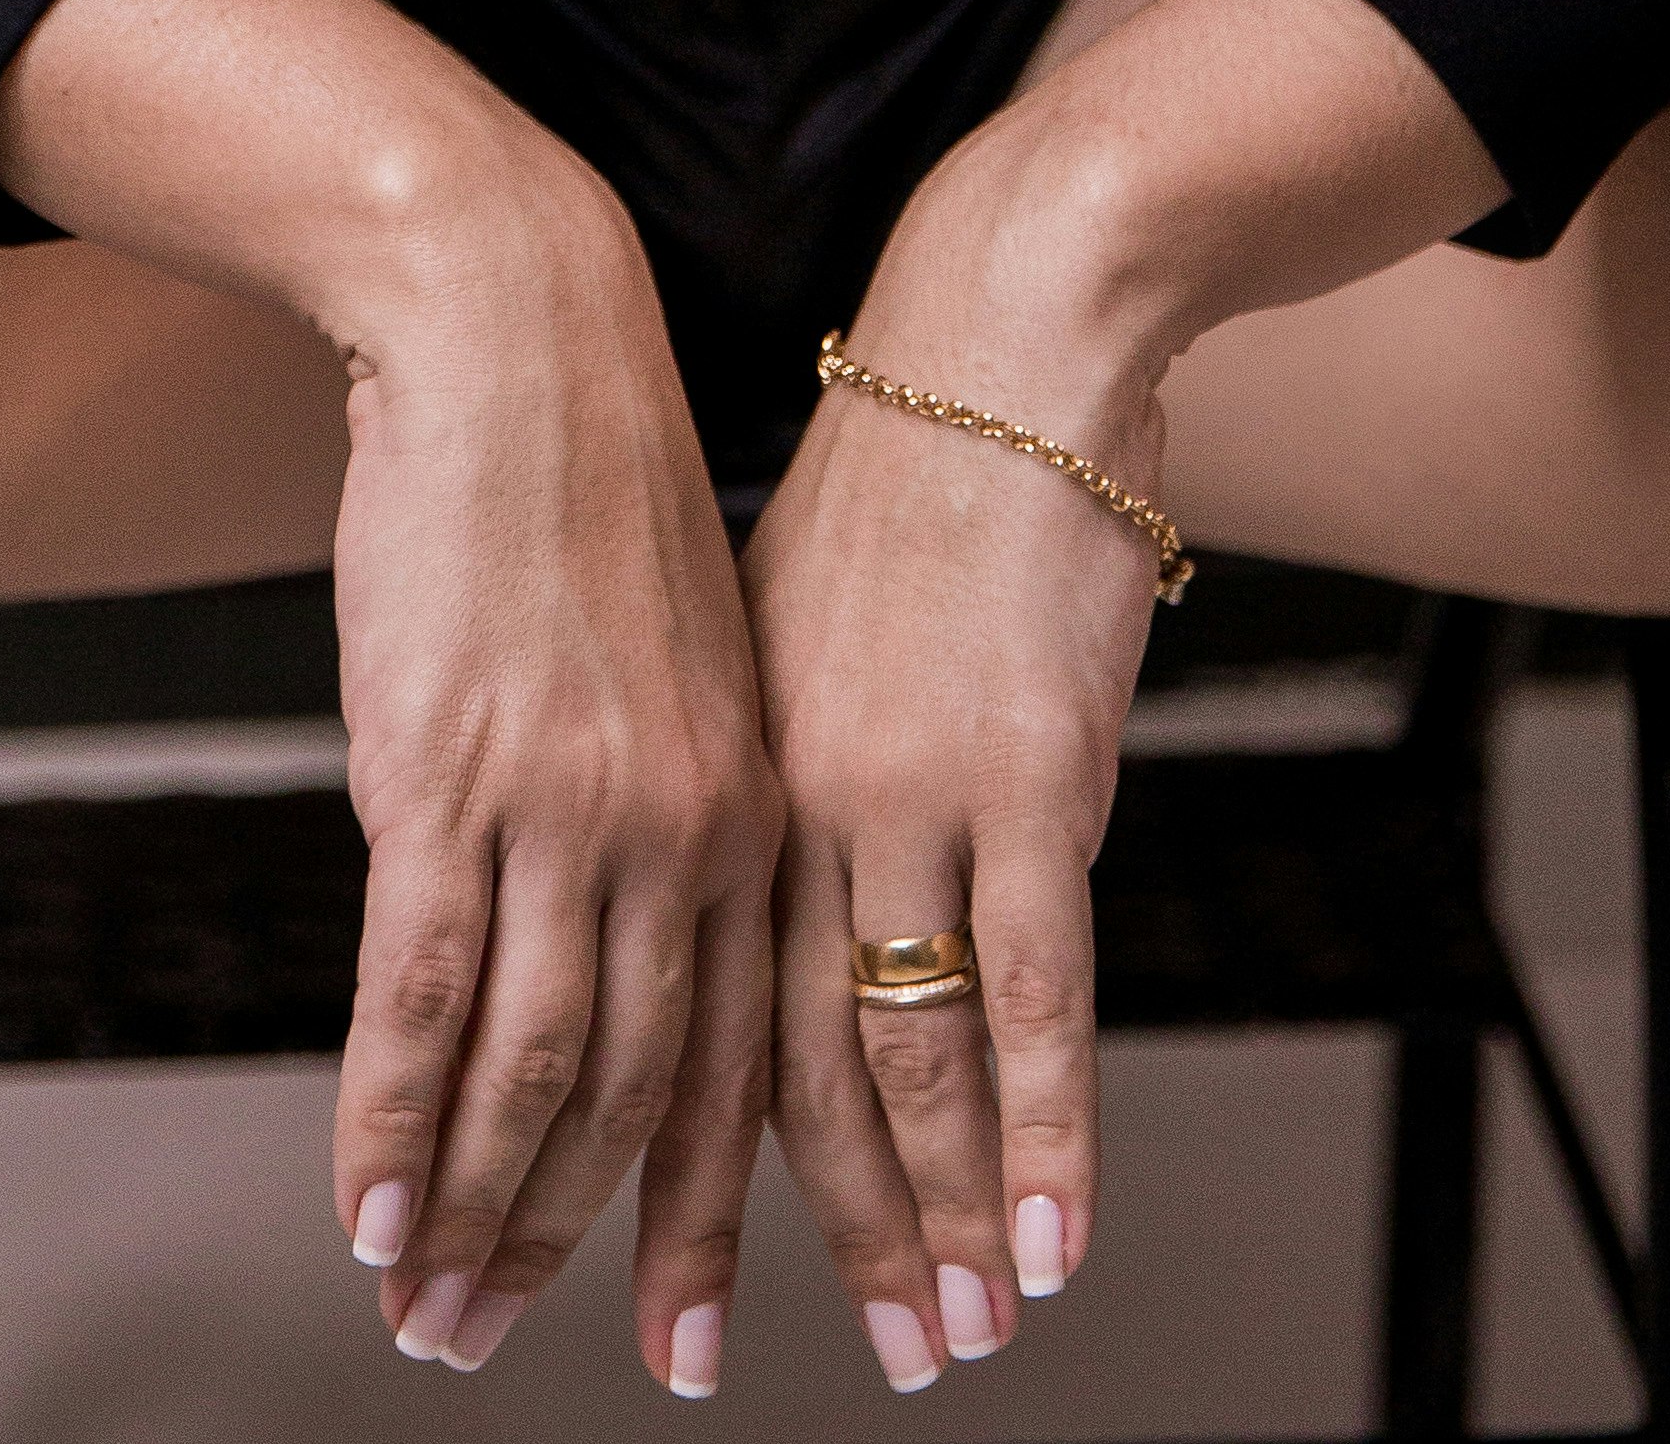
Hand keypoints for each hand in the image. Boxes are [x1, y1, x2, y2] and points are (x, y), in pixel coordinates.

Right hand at [0, 0, 784, 1390]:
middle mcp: (681, 831)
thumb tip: (604, 940)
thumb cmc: (576, 491)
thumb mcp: (666, 667)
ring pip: (522, 1078)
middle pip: (627, 1101)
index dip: (701, 1221)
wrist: (517, 334)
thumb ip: (659, 808)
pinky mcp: (450, 780)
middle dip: (565, 1252)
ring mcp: (566, 812)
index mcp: (749, 808)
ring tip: (423, 1313)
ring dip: (467, 1218)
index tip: (678, 1339)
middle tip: (498, 1348)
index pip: (733, 1066)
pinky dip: (389, 1130)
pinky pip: (419, 1002)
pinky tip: (366, 1215)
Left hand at [739, 0, 1496, 1384]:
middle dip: (752, 1235)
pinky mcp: (1029, 774)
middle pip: (764, 1066)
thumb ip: (775, 756)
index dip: (644, 1169)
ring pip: (899, 1054)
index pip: (673, 1014)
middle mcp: (795, 800)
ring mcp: (910, 794)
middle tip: (733, 1369)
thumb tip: (764, 858)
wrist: (1002, 329)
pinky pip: (1032, 992)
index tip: (623, 1292)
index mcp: (726, 770)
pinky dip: (1040, 1132)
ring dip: (922, 1221)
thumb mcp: (785, 619)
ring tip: (945, 1340)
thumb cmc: (911, 464)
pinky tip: (1045, 1236)